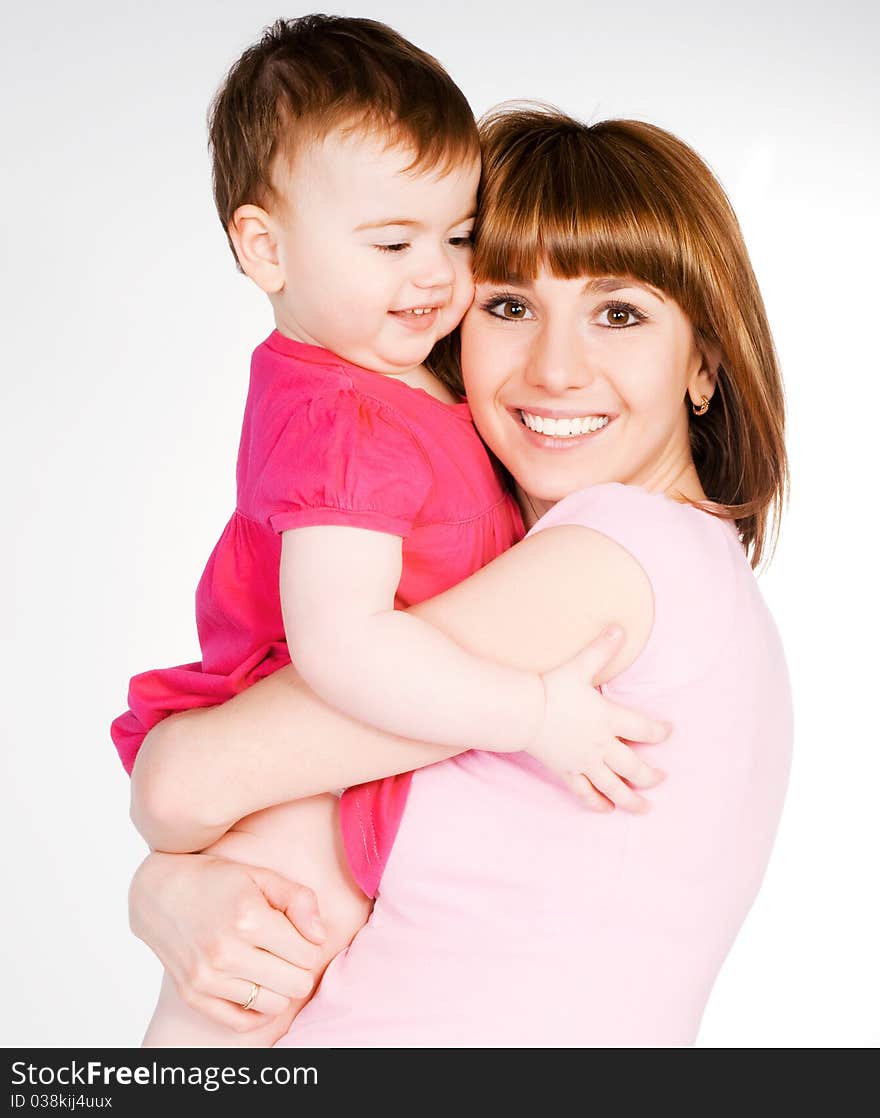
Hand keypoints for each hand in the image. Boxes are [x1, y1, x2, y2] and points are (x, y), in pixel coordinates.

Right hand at [129, 852, 326, 1032]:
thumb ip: (299, 900)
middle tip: (286, 950)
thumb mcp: (261, 876)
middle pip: (296, 984)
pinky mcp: (193, 995)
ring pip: (275, 1005)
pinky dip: (256, 1009)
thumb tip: (320, 937)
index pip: (308, 954)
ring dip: (279, 987)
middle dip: (299, 967)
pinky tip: (255, 986)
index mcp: (249, 918)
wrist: (159, 892)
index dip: (310, 943)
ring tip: (269, 965)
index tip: (298, 932)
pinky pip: (242, 1022)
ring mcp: (207, 978)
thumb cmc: (217, 880)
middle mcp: (227, 952)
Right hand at [527, 626, 668, 811]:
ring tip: (644, 808)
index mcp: (608, 719)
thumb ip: (601, 648)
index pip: (644, 730)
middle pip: (634, 767)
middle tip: (661, 779)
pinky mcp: (566, 770)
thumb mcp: (579, 666)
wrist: (522, 711)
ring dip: (631, 799)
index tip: (668, 732)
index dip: (660, 732)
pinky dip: (596, 802)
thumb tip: (620, 627)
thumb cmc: (551, 688)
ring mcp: (583, 761)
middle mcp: (600, 745)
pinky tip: (606, 809)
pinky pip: (584, 792)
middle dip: (651, 776)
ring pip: (613, 786)